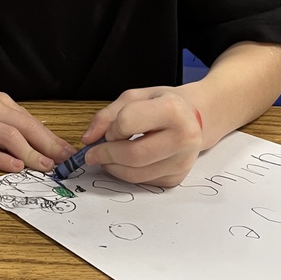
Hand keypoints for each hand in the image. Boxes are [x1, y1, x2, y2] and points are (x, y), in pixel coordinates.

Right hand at [0, 79, 74, 172]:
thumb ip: (6, 120)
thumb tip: (33, 138)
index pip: (33, 122)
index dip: (53, 139)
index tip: (68, 153)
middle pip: (27, 128)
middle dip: (50, 147)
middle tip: (66, 163)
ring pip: (9, 138)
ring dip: (30, 154)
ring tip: (46, 167)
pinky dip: (0, 159)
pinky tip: (14, 167)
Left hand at [79, 87, 203, 186]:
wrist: (193, 118)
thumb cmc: (161, 104)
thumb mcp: (134, 97)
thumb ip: (106, 116)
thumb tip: (88, 139)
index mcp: (172, 110)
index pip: (128, 122)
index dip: (112, 128)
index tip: (111, 130)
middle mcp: (183, 137)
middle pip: (133, 155)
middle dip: (106, 155)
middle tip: (93, 154)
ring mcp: (182, 161)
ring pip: (136, 174)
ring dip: (113, 168)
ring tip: (108, 157)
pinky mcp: (176, 178)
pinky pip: (143, 182)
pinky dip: (127, 174)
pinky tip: (126, 162)